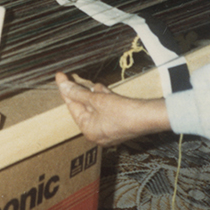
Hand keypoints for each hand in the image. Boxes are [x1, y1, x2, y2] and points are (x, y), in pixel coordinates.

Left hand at [56, 72, 170, 145]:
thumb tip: (63, 86)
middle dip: (79, 91)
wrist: (149, 117)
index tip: (60, 76)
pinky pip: (106, 110)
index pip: (72, 106)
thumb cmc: (123, 112)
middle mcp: (97, 133)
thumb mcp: (97, 100)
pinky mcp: (118, 124)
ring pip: (95, 108)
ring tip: (88, 82)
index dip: (65, 89)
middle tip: (70, 77)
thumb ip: (78, 93)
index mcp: (88, 130)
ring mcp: (108, 130)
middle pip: (83, 107)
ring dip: (92, 94)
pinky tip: (102, 89)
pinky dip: (103, 99)